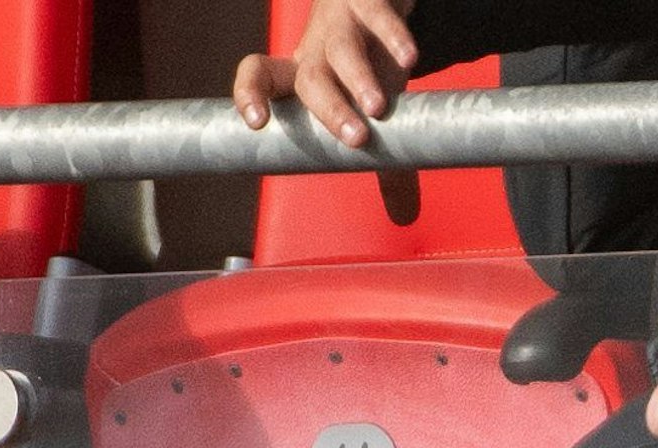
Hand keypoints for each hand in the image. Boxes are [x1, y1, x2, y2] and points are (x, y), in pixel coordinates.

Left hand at [231, 0, 417, 146]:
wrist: (380, 0)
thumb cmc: (366, 62)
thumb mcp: (367, 109)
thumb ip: (385, 164)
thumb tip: (405, 217)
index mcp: (303, 76)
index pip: (260, 76)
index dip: (250, 95)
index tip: (257, 125)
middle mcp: (317, 50)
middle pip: (310, 79)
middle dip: (330, 110)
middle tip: (357, 140)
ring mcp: (342, 24)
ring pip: (341, 51)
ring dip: (357, 79)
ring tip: (378, 108)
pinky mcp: (369, 3)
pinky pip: (376, 16)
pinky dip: (392, 36)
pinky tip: (407, 58)